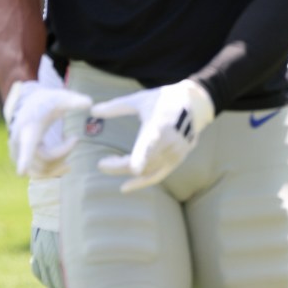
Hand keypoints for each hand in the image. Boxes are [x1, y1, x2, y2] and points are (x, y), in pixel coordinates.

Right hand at [3, 80, 91, 177]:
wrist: (29, 105)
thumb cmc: (46, 101)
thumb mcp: (60, 98)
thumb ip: (74, 101)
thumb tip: (90, 103)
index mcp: (29, 129)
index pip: (27, 146)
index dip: (25, 159)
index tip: (21, 172)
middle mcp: (20, 145)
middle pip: (44, 160)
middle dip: (64, 152)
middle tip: (75, 138)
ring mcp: (19, 155)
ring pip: (41, 170)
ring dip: (59, 163)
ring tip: (71, 148)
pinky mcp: (23, 160)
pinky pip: (38, 173)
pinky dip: (52, 171)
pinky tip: (67, 166)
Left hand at [91, 79, 214, 191]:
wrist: (195, 103)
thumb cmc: (164, 100)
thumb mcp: (140, 100)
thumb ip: (116, 107)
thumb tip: (92, 111)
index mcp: (158, 126)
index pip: (144, 148)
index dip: (131, 160)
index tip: (116, 167)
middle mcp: (169, 141)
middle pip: (139, 164)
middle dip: (118, 166)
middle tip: (102, 163)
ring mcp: (176, 151)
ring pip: (146, 170)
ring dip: (128, 170)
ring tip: (114, 163)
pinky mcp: (180, 158)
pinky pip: (158, 175)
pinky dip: (142, 183)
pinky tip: (125, 187)